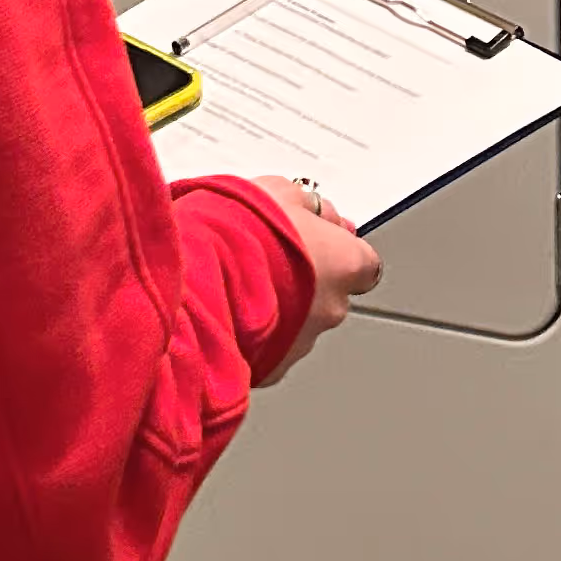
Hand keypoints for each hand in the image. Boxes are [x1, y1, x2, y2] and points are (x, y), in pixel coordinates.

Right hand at [251, 178, 380, 382]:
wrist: (196, 279)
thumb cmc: (235, 235)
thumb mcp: (277, 193)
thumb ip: (306, 206)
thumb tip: (313, 211)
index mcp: (345, 262)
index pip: (364, 263)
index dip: (338, 253)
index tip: (318, 244)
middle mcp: (332, 307)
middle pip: (331, 295)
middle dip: (307, 283)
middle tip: (270, 262)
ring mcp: (303, 341)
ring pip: (301, 324)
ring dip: (281, 309)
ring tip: (241, 286)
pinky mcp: (272, 367)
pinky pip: (272, 349)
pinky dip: (259, 335)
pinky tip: (232, 313)